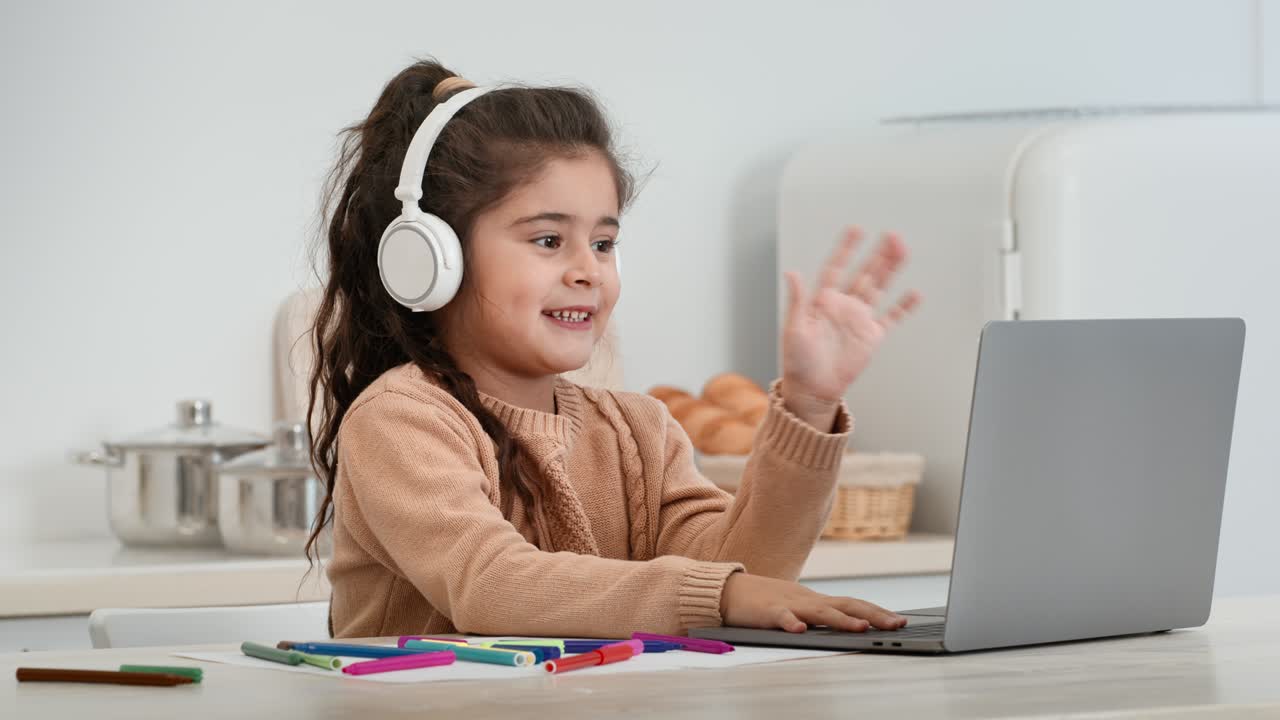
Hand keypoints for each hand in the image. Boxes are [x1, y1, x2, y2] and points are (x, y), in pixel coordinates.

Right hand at [719, 571, 907, 632]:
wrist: (730, 591)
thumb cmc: (766, 602)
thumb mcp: (798, 608)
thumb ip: (819, 616)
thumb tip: (847, 625)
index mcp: (816, 600)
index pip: (853, 604)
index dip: (877, 611)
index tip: (900, 620)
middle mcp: (808, 600)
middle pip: (846, 605)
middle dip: (873, 614)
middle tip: (897, 624)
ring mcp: (790, 605)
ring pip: (820, 612)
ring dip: (842, 620)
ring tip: (861, 628)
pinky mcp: (768, 612)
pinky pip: (782, 618)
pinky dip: (791, 623)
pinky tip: (800, 630)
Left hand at [780, 227, 921, 423]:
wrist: (812, 389)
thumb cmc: (797, 361)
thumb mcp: (794, 329)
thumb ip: (797, 300)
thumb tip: (791, 273)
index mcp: (822, 301)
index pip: (836, 268)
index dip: (846, 249)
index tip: (856, 230)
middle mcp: (843, 306)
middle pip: (864, 273)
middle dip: (878, 255)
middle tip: (892, 236)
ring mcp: (858, 319)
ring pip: (878, 288)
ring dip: (890, 270)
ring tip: (903, 251)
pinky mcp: (871, 336)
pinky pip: (890, 318)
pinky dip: (903, 307)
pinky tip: (914, 294)